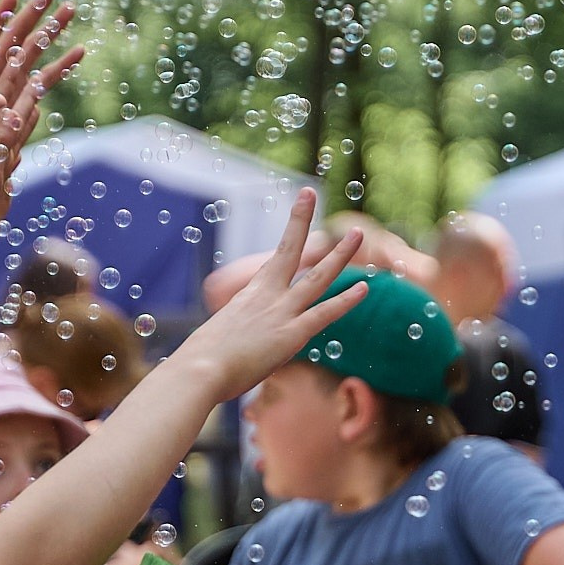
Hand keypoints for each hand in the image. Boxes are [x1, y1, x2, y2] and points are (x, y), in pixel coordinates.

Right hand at [175, 190, 367, 398]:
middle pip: (290, 250)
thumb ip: (236, 334)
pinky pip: (324, 314)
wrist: (199, 371)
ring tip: (356, 234)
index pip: (276, 258)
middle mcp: (267, 296)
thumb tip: (229, 343)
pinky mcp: (291, 336)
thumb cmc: (202, 362)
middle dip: (301, 220)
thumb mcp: (221, 338)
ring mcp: (280, 313)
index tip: (299, 205)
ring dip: (339, 256)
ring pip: (317, 278)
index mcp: (250, 294)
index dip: (290, 231)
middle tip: (310, 193)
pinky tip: (365, 288)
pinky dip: (346, 301)